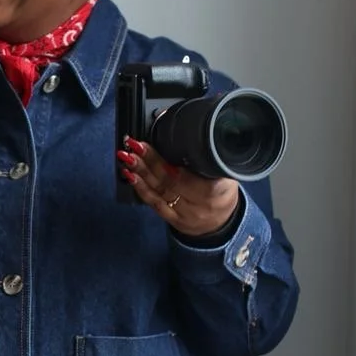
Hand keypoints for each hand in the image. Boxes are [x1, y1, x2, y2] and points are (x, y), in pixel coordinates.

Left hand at [118, 138, 239, 237]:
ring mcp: (185, 213)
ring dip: (141, 172)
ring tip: (128, 157)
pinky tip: (130, 176)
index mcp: (216, 190)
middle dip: (149, 160)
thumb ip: (212, 158)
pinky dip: (141, 188)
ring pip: (160, 191)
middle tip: (134, 145)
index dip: (168, 160)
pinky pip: (155, 204)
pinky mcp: (173, 220)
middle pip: (170, 180)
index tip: (154, 145)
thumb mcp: (228, 172)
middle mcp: (200, 204)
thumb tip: (190, 132)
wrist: (222, 223)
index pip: (189, 174)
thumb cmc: (224, 192)